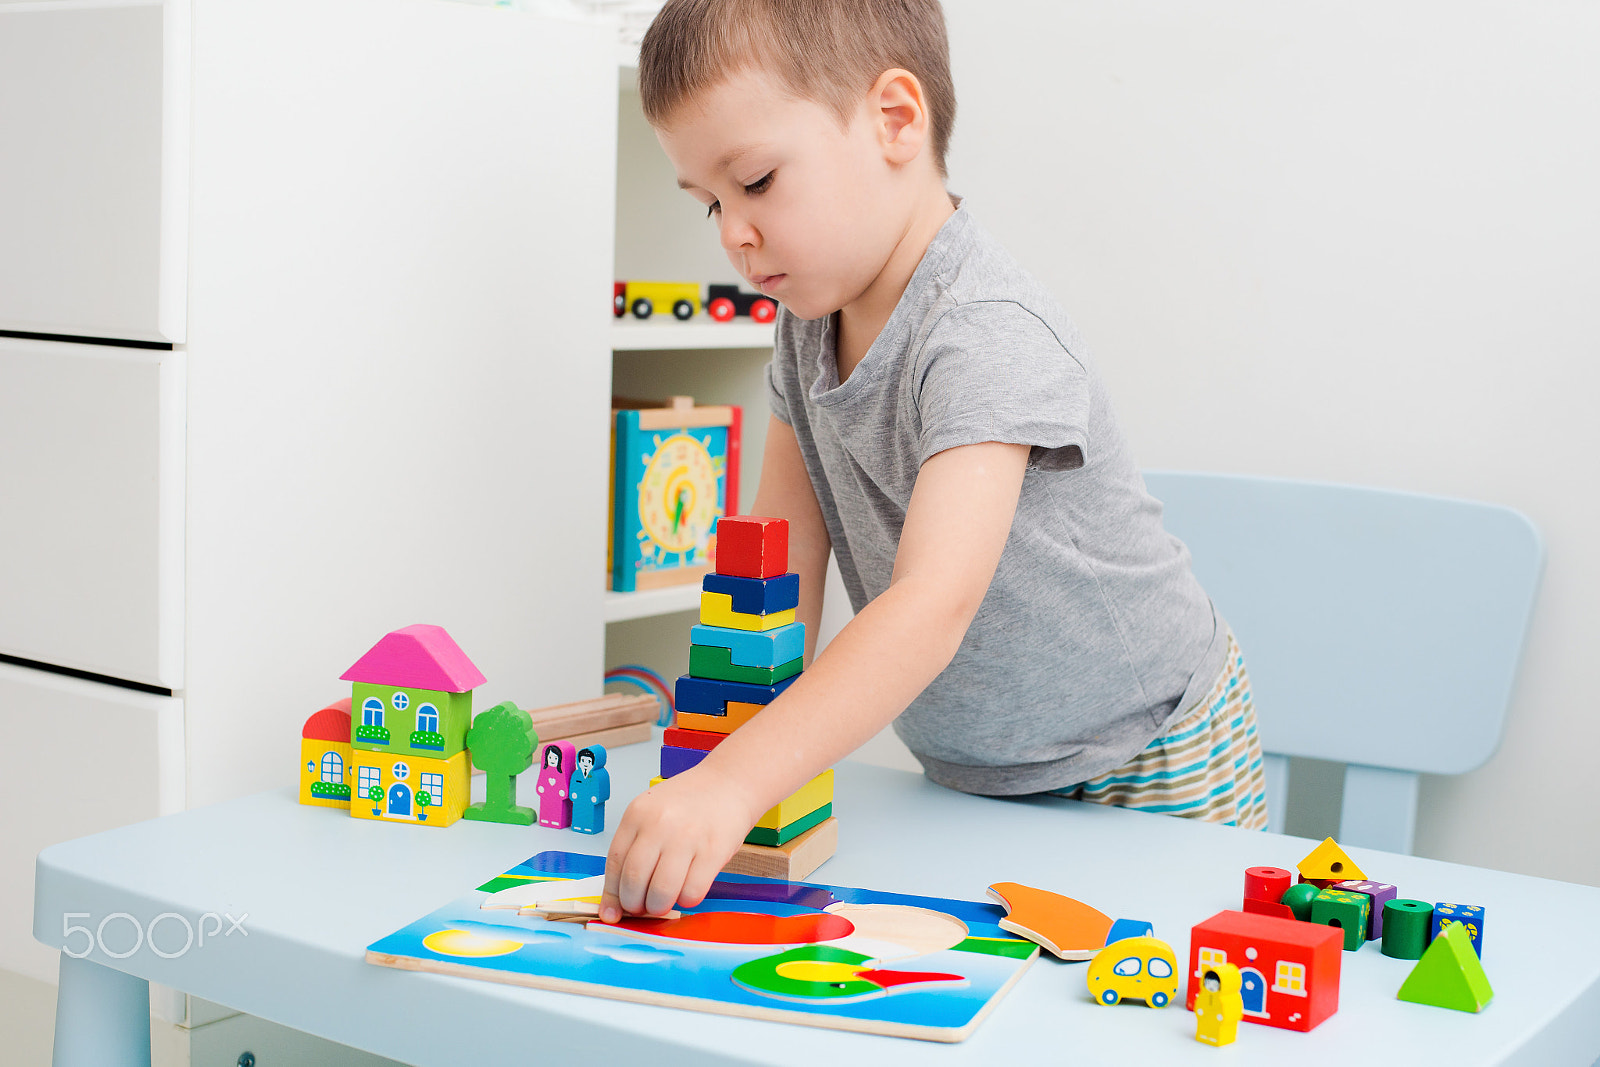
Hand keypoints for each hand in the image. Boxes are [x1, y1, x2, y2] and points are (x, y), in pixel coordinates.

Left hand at [600, 767, 760, 921]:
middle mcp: (659, 824)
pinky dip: (687, 900)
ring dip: (660, 907)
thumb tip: (618, 896)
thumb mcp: (653, 813)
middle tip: (643, 907)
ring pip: (661, 893)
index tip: (612, 912)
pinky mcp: (713, 851)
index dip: (612, 894)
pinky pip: (692, 892)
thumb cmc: (691, 802)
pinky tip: (689, 889)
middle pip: (634, 881)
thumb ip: (636, 848)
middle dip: (635, 905)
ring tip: (665, 901)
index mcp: (637, 813)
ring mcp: (687, 837)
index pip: (615, 863)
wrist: (730, 782)